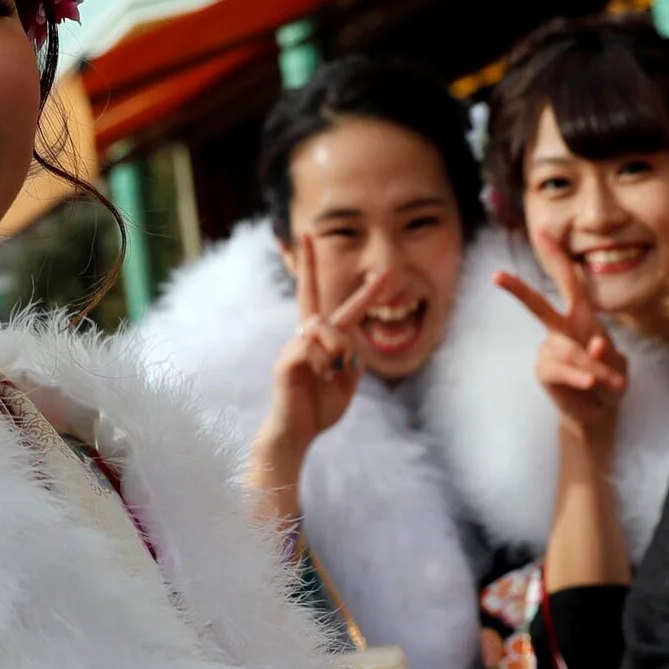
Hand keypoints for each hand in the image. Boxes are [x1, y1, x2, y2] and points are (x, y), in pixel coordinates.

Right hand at [258, 239, 400, 464]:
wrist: (296, 433)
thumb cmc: (319, 409)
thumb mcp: (347, 383)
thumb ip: (353, 360)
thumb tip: (349, 343)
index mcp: (324, 342)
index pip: (344, 310)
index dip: (365, 292)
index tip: (383, 273)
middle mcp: (305, 338)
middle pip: (311, 296)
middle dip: (310, 264)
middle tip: (311, 235)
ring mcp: (293, 347)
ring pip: (322, 325)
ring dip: (337, 344)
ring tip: (337, 368)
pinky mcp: (285, 362)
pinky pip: (310, 349)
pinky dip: (325, 364)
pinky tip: (323, 378)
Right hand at [495, 226, 628, 453]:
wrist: (599, 412)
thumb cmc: (608, 378)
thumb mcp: (618, 362)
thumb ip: (608, 352)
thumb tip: (592, 344)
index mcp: (581, 317)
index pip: (570, 282)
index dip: (557, 257)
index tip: (542, 232)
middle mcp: (562, 329)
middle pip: (540, 306)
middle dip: (519, 291)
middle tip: (496, 276)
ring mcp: (550, 350)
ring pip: (571, 351)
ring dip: (596, 368)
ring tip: (613, 383)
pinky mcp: (545, 371)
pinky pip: (563, 370)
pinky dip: (580, 377)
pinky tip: (589, 383)